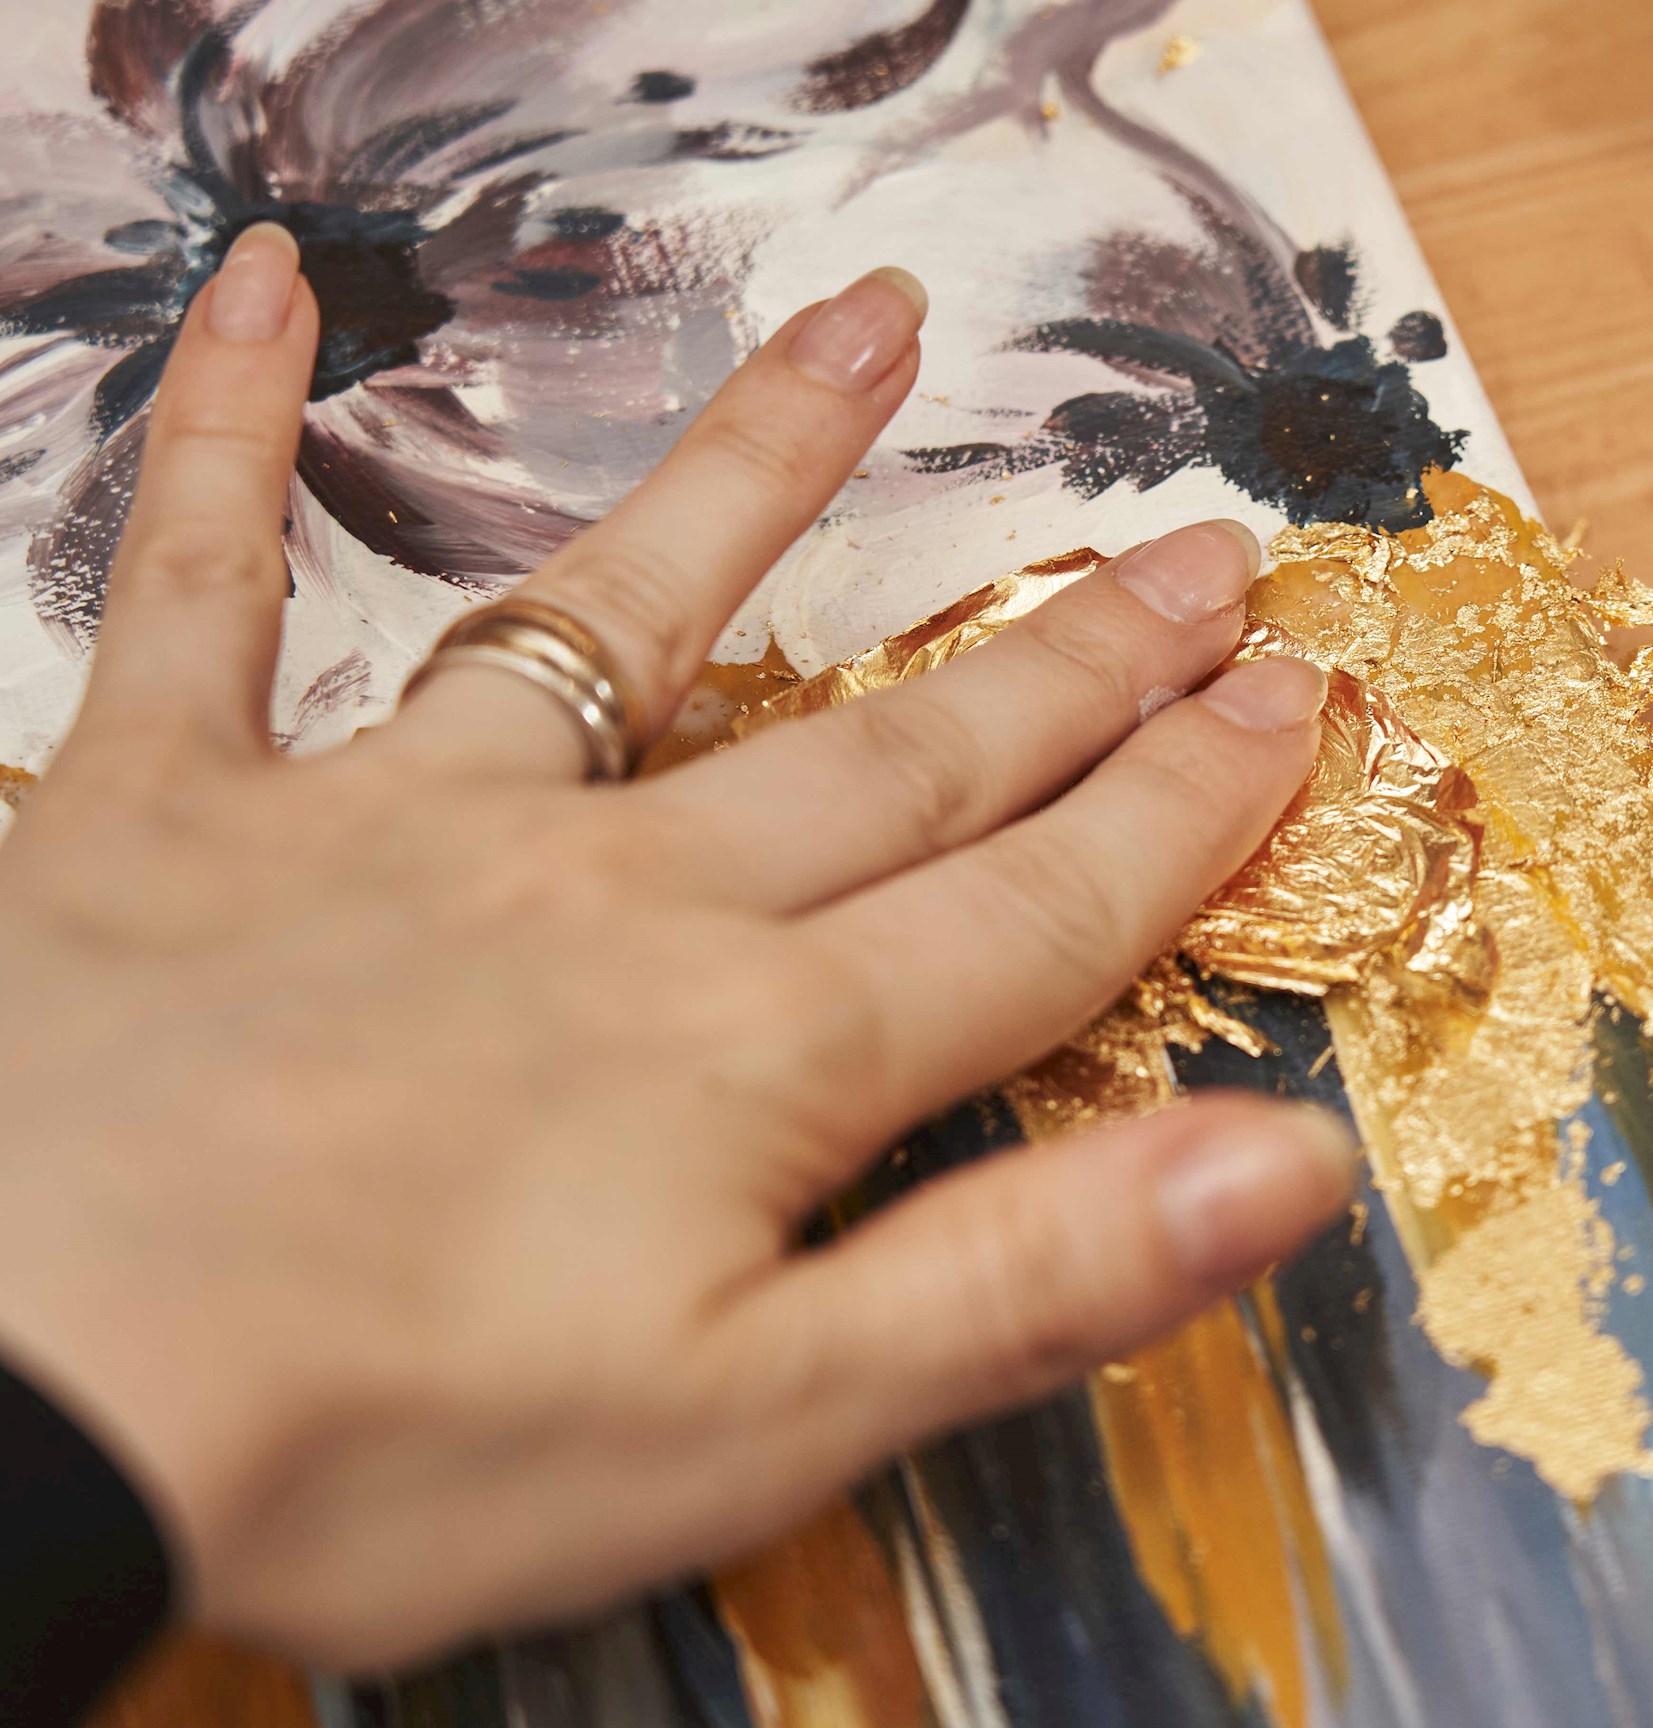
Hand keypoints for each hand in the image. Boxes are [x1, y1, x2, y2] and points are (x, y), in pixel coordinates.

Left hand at [0, 224, 1349, 1665]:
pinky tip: (262, 295)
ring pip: (620, 614)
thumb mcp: (753, 1422)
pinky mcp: (167, 809)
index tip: (1295, 701)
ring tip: (873, 332)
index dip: (1184, 808)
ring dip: (760, 471)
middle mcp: (611, 898)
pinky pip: (200, 587)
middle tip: (1194, 552)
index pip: (1035, 910)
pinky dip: (220, 434)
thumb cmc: (370, 1443)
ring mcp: (393, 826)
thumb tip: (1286, 1164)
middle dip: (1068, 657)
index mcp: (756, 1053)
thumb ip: (1024, 1277)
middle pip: (892, 756)